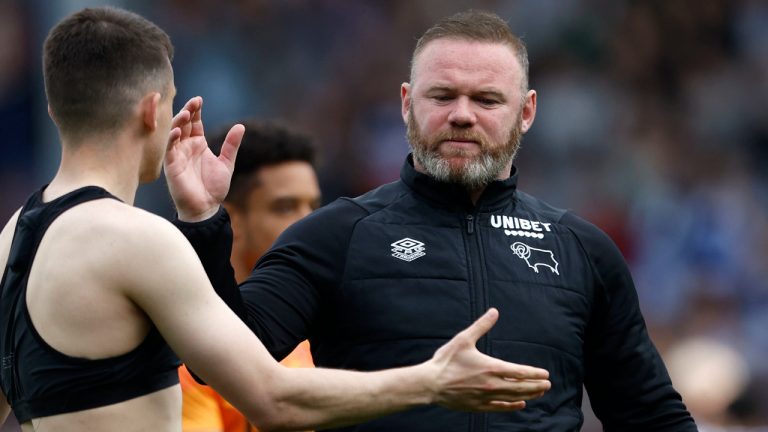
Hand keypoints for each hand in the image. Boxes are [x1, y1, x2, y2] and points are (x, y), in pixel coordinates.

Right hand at [164, 96, 244, 221]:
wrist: (206, 207)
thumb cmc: (214, 187)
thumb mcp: (226, 163)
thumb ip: (231, 145)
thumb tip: (241, 126)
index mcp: (198, 145)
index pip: (195, 123)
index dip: (196, 111)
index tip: (199, 100)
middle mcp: (186, 147)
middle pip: (184, 124)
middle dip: (188, 111)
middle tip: (194, 102)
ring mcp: (177, 155)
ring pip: (174, 133)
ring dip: (179, 122)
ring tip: (187, 113)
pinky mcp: (171, 165)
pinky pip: (169, 149)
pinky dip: (172, 139)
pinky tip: (178, 131)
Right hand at [427, 308, 550, 410]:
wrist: (430, 383)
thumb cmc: (446, 361)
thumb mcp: (464, 339)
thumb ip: (481, 326)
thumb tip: (494, 311)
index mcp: (491, 367)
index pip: (520, 372)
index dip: (534, 373)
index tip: (545, 374)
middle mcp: (492, 384)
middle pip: (520, 386)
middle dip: (536, 386)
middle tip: (547, 384)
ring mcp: (485, 397)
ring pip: (513, 397)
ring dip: (528, 395)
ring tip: (539, 393)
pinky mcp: (478, 405)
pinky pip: (500, 407)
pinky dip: (512, 406)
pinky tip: (520, 404)